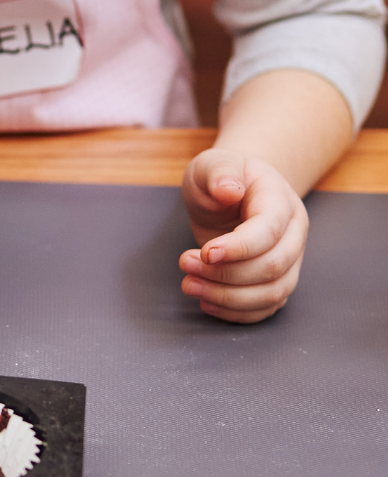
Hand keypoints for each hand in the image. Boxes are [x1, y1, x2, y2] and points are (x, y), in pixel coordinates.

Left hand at [179, 149, 308, 323]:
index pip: (269, 231)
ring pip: (273, 293)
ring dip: (228, 297)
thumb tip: (229, 189)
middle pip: (273, 267)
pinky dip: (236, 313)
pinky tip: (206, 302)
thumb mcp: (213, 164)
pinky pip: (265, 308)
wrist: (233, 192)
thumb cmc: (222, 177)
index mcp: (281, 202)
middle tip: (184, 263)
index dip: (239, 248)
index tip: (205, 252)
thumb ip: (220, 171)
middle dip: (226, 274)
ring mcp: (289, 261)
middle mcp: (293, 235)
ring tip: (188, 285)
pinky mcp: (275, 282)